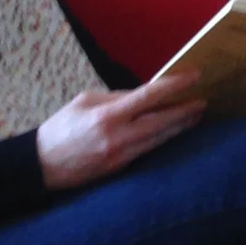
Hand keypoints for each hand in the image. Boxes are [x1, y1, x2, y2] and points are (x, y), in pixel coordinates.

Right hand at [37, 71, 205, 189]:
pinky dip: (164, 139)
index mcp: (107, 115)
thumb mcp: (84, 101)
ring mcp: (120, 155)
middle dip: (185, 110)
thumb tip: (145, 94)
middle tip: (203, 100)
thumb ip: (116, 97)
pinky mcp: (120, 168)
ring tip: (197, 115)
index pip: (149, 96)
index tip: (194, 76)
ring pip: (160, 139)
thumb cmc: (61, 127)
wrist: (41, 166)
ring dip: (180, 126)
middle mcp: (117, 137)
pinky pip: (148, 150)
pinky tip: (175, 132)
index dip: (175, 85)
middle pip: (162, 121)